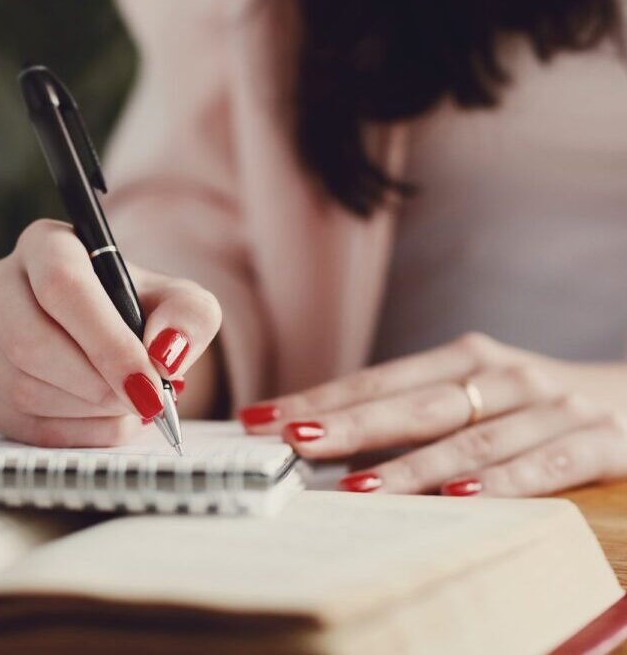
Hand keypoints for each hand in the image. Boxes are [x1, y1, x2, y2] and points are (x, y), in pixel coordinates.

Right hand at [0, 219, 221, 446]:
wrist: (110, 340)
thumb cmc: (141, 315)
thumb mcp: (182, 304)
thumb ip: (189, 318)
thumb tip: (163, 353)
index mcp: (46, 244)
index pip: (62, 285)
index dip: (106, 342)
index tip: (149, 385)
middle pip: (29, 343)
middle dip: (95, 386)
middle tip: (142, 404)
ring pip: (20, 388)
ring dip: (85, 413)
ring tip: (125, 409)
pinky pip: (11, 421)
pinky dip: (66, 435)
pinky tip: (99, 425)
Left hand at [240, 333, 626, 496]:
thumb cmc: (534, 407)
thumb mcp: (475, 396)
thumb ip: (411, 414)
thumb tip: (321, 439)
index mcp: (465, 359)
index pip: (378, 381)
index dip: (320, 399)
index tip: (262, 419)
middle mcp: (505, 376)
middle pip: (414, 406)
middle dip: (349, 425)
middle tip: (295, 442)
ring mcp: (553, 407)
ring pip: (472, 440)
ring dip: (411, 465)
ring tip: (360, 487)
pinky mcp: (602, 441)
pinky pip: (547, 465)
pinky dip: (504, 482)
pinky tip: (461, 497)